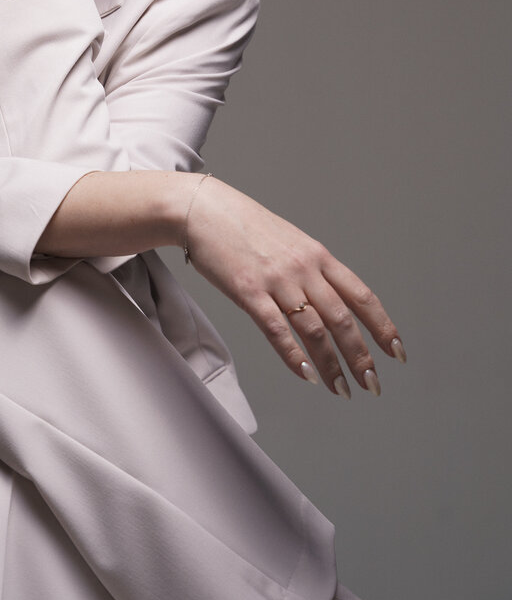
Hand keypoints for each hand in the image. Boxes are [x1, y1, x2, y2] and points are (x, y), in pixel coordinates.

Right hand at [185, 176, 405, 395]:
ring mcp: (277, 280)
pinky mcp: (249, 292)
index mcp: (318, 255)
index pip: (361, 296)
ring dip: (332, 365)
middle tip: (372, 384)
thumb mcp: (289, 240)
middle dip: (361, 356)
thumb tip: (329, 299)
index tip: (395, 352)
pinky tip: (306, 375)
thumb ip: (310, 268)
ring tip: (342, 390)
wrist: (203, 209)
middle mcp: (304, 268)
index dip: (382, 326)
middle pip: (343, 319)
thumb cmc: (243, 225)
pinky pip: (277, 330)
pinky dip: (294, 357)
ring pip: (315, 330)